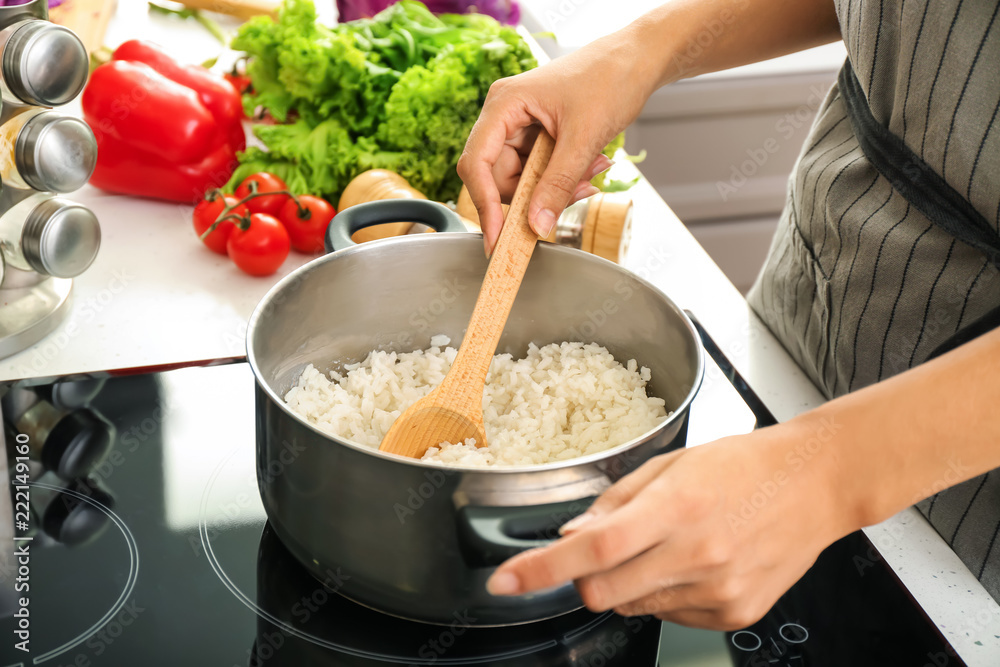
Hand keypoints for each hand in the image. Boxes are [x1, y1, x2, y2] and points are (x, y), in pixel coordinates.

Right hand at [457, 31, 657, 254]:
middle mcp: (504, 116)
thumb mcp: (584, 138)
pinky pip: (538, 173)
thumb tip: (536, 224)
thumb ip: (558, 184)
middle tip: (575, 195)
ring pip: (522, 180)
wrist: (637, 59)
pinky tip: (589, 167)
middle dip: (534, 195)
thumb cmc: (610, 78)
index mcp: (504, 104)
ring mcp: (520, 127)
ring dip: (555, 188)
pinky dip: (562, 179)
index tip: (498, 238)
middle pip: (497, 178)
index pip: (477, 163)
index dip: (484, 204)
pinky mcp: (536, 136)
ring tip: (591, 173)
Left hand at [485, 425, 854, 630]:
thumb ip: (616, 502)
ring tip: (669, 544)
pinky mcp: (735, 613)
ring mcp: (717, 591)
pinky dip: (665, 594)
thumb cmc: (743, 464)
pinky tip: (694, 563)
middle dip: (586, 575)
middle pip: (601, 591)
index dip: (541, 569)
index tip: (505, 582)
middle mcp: (697, 556)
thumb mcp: (672, 465)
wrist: (816, 484)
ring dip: (630, 581)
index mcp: (676, 508)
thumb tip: (572, 536)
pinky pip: (672, 616)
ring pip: (633, 606)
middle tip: (609, 547)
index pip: (592, 549)